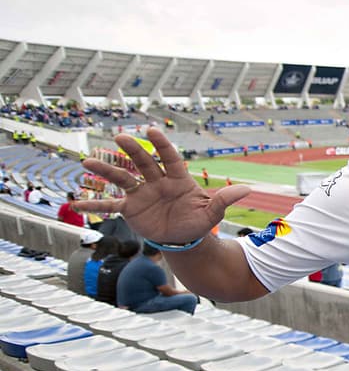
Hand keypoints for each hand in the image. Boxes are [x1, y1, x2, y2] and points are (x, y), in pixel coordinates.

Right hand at [74, 126, 251, 243]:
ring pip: (122, 178)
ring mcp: (141, 194)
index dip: (161, 145)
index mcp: (177, 179)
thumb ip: (224, 200)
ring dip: (106, 170)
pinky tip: (79, 203)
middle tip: (120, 137)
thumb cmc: (198, 221)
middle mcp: (156, 182)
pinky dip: (96, 204)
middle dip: (132, 150)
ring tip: (88, 162)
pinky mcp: (131, 209)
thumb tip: (247, 190)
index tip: (152, 130)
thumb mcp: (212, 212)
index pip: (169, 157)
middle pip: (142, 163)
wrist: (184, 239)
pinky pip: (111, 205)